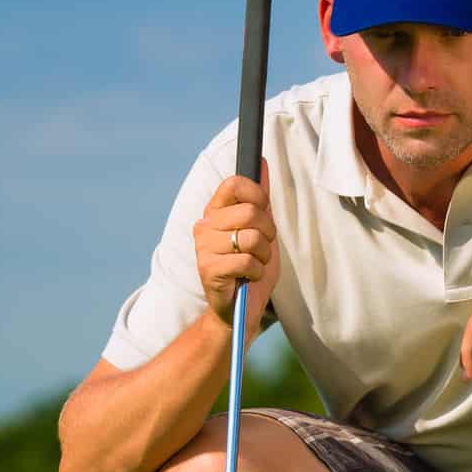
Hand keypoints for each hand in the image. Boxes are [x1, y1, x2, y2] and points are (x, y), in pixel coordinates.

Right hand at [192, 159, 279, 332]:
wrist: (241, 309)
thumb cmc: (252, 268)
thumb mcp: (262, 230)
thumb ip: (261, 198)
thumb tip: (262, 162)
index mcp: (215, 211)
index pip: (234, 183)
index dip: (257, 195)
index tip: (263, 212)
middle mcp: (205, 225)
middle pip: (250, 212)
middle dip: (268, 233)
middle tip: (262, 249)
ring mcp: (203, 247)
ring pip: (252, 237)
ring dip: (264, 255)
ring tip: (254, 264)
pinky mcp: (208, 269)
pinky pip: (248, 261)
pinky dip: (257, 271)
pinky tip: (247, 277)